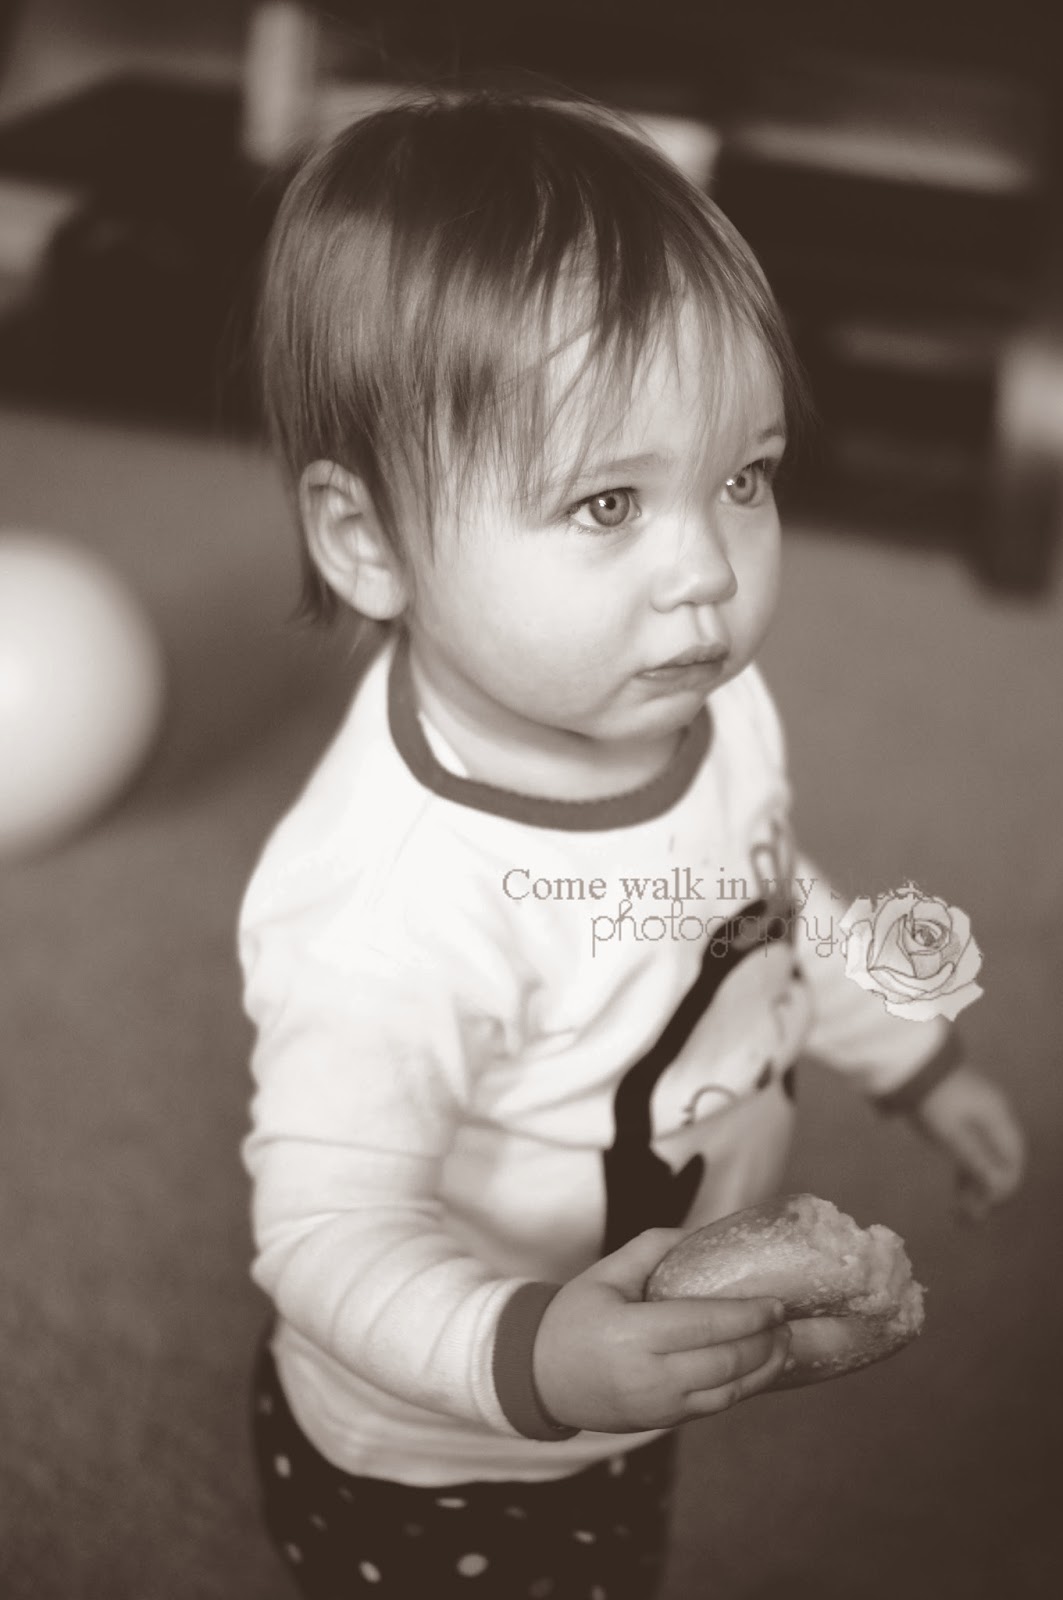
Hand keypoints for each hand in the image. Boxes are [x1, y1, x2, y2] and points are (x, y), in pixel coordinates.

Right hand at [532, 1228, 791, 1433]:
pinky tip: (757, 1369)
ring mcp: (657, 1405)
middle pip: (724, 1360)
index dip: (748, 1316)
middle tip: (788, 1323)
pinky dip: (742, 1388)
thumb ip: (652, 1248)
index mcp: (632, 1332)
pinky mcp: (661, 1422)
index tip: (776, 1303)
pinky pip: (713, 1407)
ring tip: (785, 1346)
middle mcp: (648, 1374)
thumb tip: (700, 1233)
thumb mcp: (606, 1273)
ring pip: (726, 1391)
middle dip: (765, 1343)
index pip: (705, 1325)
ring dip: (762, 1369)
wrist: (539, 1376)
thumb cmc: (573, 1318)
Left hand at [909, 1066, 1024, 1220]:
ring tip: (961, 1213)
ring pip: (984, 1155)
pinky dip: (966, 1168)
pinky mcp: (960, 1112)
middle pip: (1000, 1160)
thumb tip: (998, 1187)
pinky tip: (958, 1189)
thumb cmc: (930, 1098)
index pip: (1013, 1160)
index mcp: (998, 1118)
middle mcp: (994, 1115)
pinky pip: (971, 1146)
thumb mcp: (951, 1133)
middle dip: (987, 1190)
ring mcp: (977, 1113)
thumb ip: (976, 1161)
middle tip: (969, 1219)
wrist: (906, 1061)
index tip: (985, 1209)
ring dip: (975, 1183)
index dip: (1004, 1188)